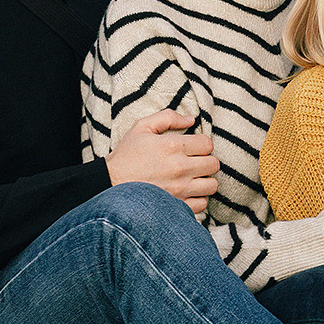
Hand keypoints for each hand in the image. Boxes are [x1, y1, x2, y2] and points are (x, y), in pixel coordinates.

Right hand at [105, 110, 219, 214]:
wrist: (109, 184)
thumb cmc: (125, 156)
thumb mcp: (141, 127)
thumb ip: (167, 118)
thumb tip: (191, 119)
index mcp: (173, 146)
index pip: (208, 144)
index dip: (202, 144)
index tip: (193, 147)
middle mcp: (180, 168)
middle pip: (214, 164)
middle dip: (206, 161)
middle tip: (194, 162)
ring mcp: (180, 189)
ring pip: (211, 185)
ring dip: (205, 180)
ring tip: (193, 178)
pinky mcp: (177, 206)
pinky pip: (202, 204)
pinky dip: (198, 199)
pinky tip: (187, 192)